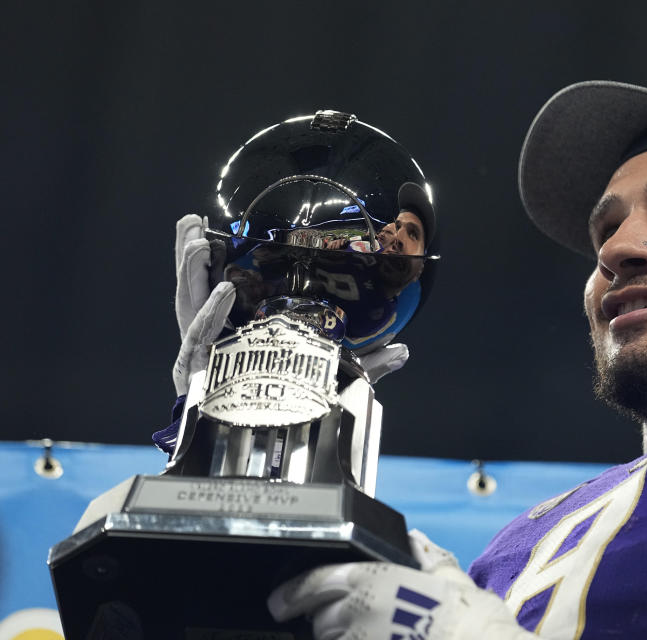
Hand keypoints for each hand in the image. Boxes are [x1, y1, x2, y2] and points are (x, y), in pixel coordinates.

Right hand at [170, 215, 408, 394]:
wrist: (276, 454)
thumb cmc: (299, 413)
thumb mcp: (336, 379)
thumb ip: (366, 363)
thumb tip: (405, 350)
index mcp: (239, 333)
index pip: (222, 288)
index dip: (214, 261)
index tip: (211, 228)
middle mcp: (217, 341)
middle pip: (196, 290)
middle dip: (190, 256)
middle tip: (193, 222)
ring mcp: (203, 356)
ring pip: (188, 307)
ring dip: (190, 273)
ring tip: (199, 243)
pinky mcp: (198, 376)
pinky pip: (199, 338)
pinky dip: (209, 313)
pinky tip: (223, 288)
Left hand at [268, 531, 534, 639]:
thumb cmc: (470, 620)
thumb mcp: (453, 578)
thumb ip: (429, 558)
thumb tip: (416, 541)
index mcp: (373, 581)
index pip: (313, 582)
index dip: (291, 593)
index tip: (280, 601)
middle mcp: (358, 614)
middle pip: (320, 618)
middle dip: (328, 618)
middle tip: (347, 619)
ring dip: (342, 637)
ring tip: (372, 633)